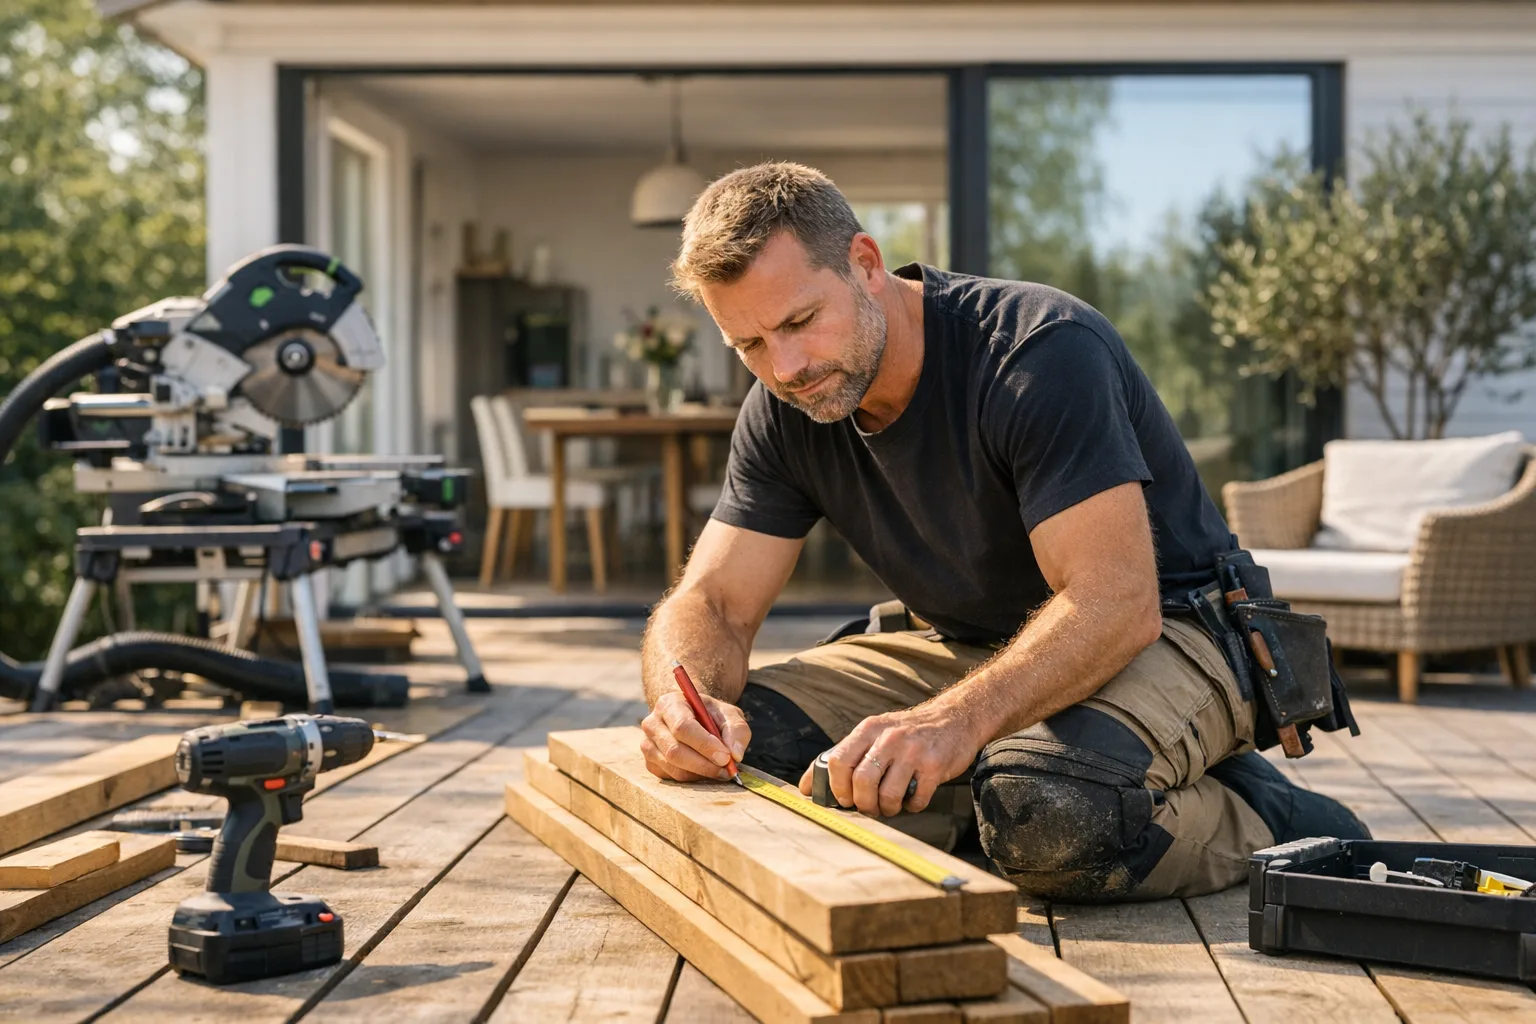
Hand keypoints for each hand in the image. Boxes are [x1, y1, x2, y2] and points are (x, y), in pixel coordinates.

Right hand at [640, 690, 750, 782]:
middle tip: (727, 770)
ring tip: (720, 770)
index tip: (726, 757)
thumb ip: (736, 730)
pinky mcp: (650, 763)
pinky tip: (704, 769)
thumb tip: (735, 755)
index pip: (682, 726)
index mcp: (669, 704)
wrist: (691, 717)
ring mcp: (647, 745)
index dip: (704, 744)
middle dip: (704, 764)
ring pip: (673, 767)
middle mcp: (652, 723)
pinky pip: (672, 777)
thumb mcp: (728, 714)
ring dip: (700, 773)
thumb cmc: (709, 715)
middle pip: (674, 751)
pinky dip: (692, 778)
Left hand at [798, 702, 980, 816]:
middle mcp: (889, 738)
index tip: (842, 799)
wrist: (956, 718)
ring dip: (886, 809)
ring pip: (886, 795)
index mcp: (869, 729)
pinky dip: (911, 807)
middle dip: (861, 803)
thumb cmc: (908, 732)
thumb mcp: (875, 733)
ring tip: (890, 806)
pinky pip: (915, 800)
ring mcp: (912, 752)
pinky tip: (913, 799)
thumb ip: (845, 756)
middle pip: (861, 782)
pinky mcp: (934, 767)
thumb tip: (807, 788)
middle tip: (868, 807)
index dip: (835, 787)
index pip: (837, 761)